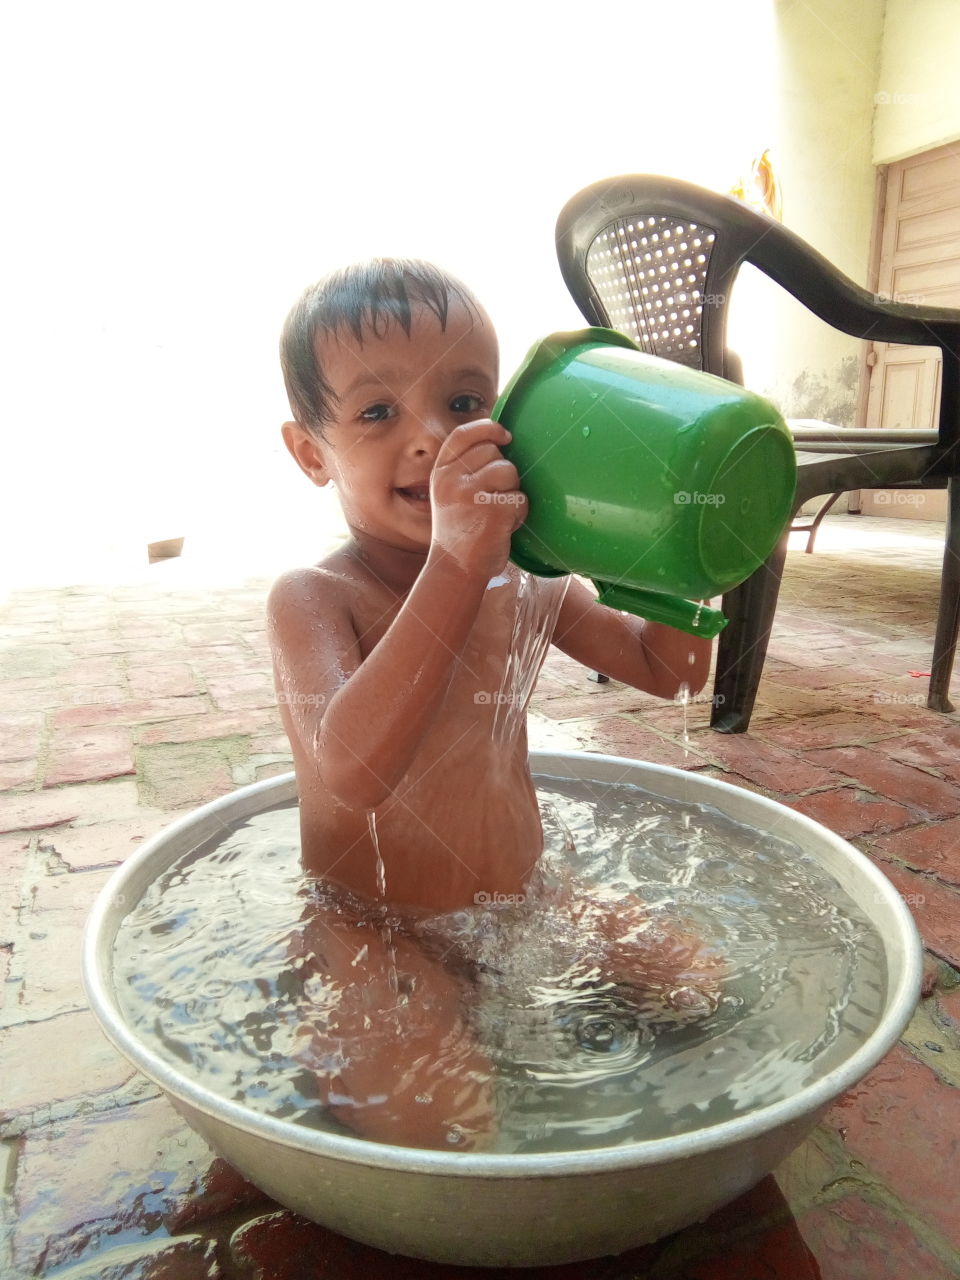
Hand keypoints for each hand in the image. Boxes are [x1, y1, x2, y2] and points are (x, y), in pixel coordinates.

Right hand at [429, 419, 527, 577]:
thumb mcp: (448, 494)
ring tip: (500, 511)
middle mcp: (451, 480)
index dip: (487, 428)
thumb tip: (499, 441)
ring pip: (509, 471)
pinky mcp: (493, 511)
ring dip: (512, 490)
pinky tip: (505, 526)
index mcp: (440, 473)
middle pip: (493, 452)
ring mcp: (471, 494)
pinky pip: (520, 497)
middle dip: (502, 471)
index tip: (505, 436)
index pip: (463, 435)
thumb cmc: (459, 530)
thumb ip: (464, 468)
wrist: (455, 569)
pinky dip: (520, 512)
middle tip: (494, 497)